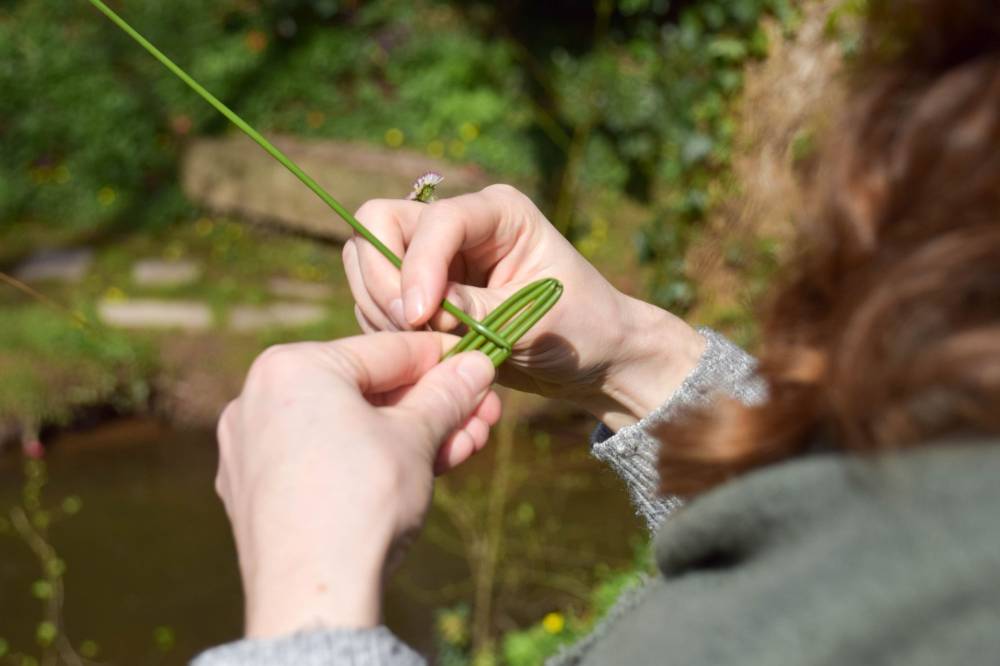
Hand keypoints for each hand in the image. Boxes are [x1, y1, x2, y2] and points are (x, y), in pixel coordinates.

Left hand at [215, 333, 499, 637]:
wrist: (314, 593)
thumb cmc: (363, 499)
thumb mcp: (417, 437)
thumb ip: (447, 394)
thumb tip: (478, 363)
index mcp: (292, 365)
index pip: (386, 351)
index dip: (443, 360)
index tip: (480, 366)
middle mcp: (258, 397)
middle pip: (366, 391)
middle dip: (431, 407)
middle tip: (480, 415)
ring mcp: (251, 446)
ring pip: (347, 427)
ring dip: (409, 436)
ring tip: (462, 447)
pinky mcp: (255, 490)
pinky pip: (321, 457)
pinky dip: (367, 460)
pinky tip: (416, 471)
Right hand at [344, 184, 703, 429]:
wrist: (594, 358)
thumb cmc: (583, 328)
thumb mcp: (534, 320)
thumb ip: (475, 311)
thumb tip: (418, 311)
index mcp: (497, 211)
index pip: (435, 222)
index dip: (416, 266)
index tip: (418, 317)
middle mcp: (459, 224)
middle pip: (379, 224)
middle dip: (384, 281)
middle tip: (409, 331)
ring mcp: (435, 256)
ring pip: (367, 263)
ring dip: (383, 310)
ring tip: (429, 351)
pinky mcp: (423, 290)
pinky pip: (376, 300)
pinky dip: (386, 329)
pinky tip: (424, 356)